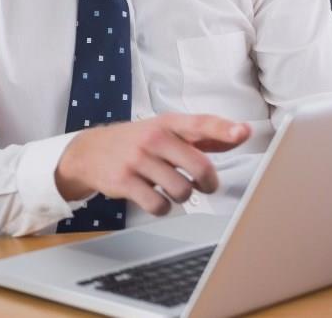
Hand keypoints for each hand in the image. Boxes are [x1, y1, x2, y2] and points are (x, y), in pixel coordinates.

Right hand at [55, 114, 250, 215]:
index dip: (223, 129)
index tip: (242, 132)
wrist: (89, 152)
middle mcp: (153, 138)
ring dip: (182, 196)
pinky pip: (158, 205)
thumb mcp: (166, 131)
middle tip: (202, 184)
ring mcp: (137, 159)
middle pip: (199, 167)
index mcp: (168, 123)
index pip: (200, 124)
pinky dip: (162, 207)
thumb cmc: (136, 142)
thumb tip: (240, 134)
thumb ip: (204, 135)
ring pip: (181, 190)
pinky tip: (155, 198)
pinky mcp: (124, 181)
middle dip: (207, 183)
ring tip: (171, 188)